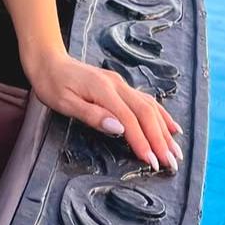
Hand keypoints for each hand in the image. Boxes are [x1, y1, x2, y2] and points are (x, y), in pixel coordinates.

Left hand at [23, 45, 182, 172]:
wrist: (49, 60)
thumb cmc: (52, 84)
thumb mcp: (64, 103)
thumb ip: (92, 115)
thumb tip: (119, 129)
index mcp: (103, 90)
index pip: (129, 119)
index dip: (142, 142)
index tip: (153, 162)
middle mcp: (117, 85)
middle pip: (146, 113)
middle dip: (160, 140)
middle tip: (172, 164)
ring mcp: (121, 84)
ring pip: (150, 107)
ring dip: (164, 131)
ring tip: (176, 152)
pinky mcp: (120, 86)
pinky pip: (146, 100)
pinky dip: (161, 115)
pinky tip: (172, 127)